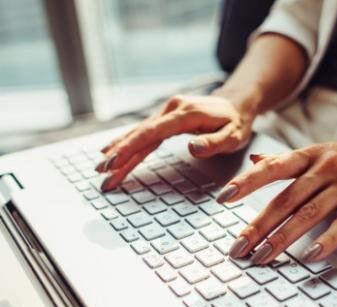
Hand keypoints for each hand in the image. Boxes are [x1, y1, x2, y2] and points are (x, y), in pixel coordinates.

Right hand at [96, 93, 256, 190]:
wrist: (236, 103)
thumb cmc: (236, 122)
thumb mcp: (233, 136)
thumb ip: (214, 143)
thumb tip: (192, 148)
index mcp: (185, 114)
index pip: (152, 133)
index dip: (131, 148)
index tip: (115, 162)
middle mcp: (171, 110)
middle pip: (139, 135)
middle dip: (118, 154)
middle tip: (101, 173)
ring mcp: (165, 113)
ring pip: (137, 134)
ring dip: (118, 150)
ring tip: (100, 168)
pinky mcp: (164, 119)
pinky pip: (142, 133)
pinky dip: (126, 144)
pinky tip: (111, 151)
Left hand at [218, 130, 336, 263]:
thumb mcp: (321, 151)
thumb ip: (287, 159)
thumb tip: (255, 162)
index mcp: (310, 155)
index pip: (272, 168)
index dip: (246, 182)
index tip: (223, 197)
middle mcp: (325, 167)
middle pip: (285, 199)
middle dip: (258, 225)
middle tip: (238, 247)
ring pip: (308, 213)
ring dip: (283, 238)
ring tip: (263, 258)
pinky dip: (327, 240)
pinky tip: (310, 257)